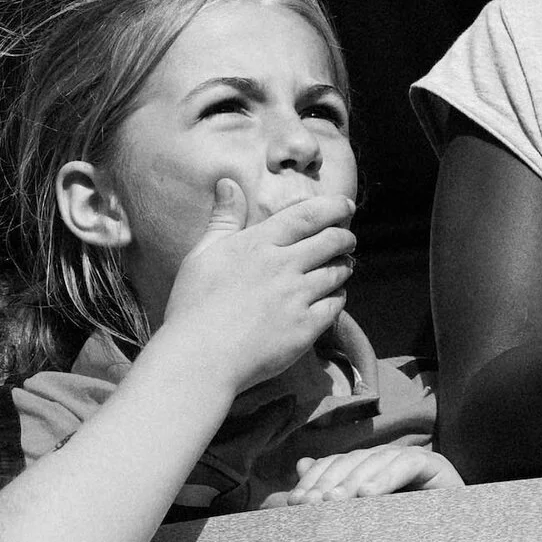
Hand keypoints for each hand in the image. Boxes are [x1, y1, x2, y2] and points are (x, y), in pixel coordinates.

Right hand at [157, 180, 354, 394]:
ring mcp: (296, 298)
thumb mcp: (202, 255)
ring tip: (344, 265)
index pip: (305, 216)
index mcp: (258, 245)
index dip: (331, 207)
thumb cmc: (193, 306)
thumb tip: (228, 182)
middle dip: (345, 237)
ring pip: (336, 273)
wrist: (199, 358)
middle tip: (348, 238)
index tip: (345, 204)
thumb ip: (222, 219)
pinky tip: (335, 298)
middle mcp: (283, 266)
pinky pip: (335, 306)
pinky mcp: (305, 328)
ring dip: (344, 266)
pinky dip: (339, 298)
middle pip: (330, 242)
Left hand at [268, 446, 462, 504]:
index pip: (336, 465)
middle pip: (352, 460)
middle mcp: (390, 460)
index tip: (294, 503)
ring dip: (352, 481)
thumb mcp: (361, 523)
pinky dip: (386, 478)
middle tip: (309, 505)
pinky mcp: (436, 465)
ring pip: (375, 460)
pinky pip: (407, 464)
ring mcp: (413, 459)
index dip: (314, 480)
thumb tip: (301, 462)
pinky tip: (368, 496)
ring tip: (333, 503)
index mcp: (370, 469)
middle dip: (327, 482)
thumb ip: (334, 496)